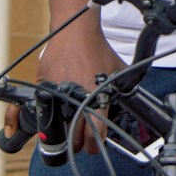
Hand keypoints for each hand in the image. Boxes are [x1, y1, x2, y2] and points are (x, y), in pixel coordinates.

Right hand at [3, 19, 124, 157]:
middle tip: (80, 141)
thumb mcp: (117, 70)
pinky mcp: (42, 85)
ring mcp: (56, 92)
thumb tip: (133, 103)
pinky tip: (58, 104)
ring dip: (61, 130)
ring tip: (68, 126)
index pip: (95, 132)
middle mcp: (76, 98)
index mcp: (96, 97)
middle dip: (77, 143)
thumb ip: (123, 89)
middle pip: (73, 137)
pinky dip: (50, 109)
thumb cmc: (98, 49)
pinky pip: (44, 106)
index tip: (92, 145)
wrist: (75, 30)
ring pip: (55, 126)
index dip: (94, 144)